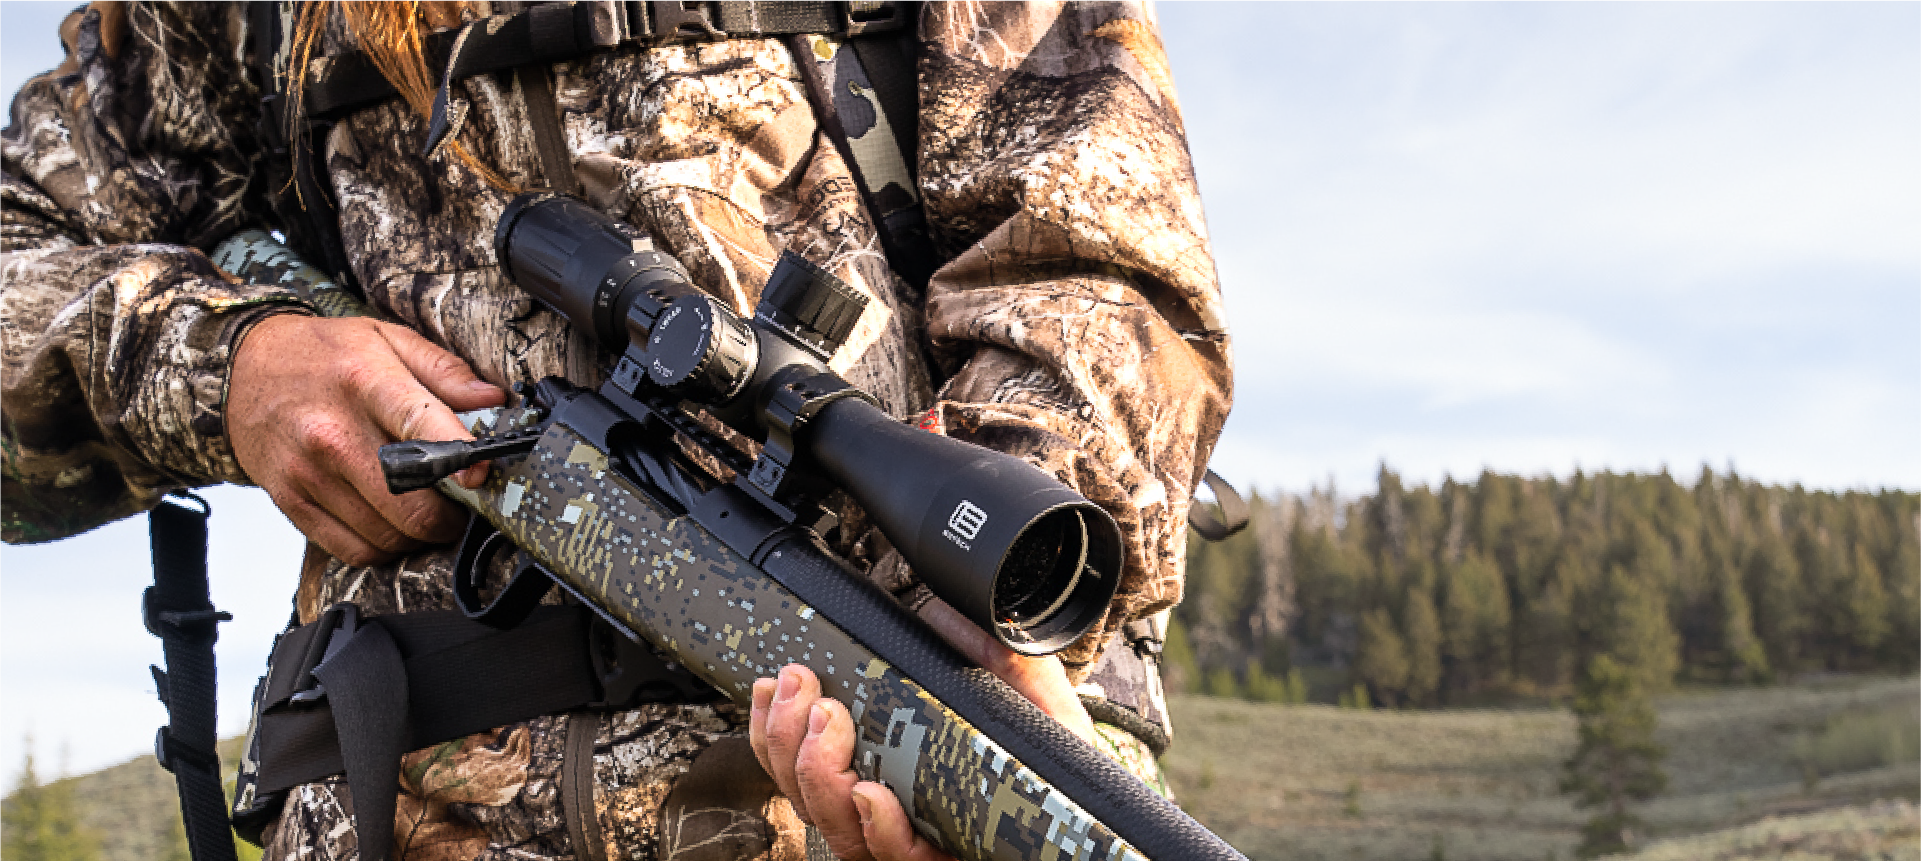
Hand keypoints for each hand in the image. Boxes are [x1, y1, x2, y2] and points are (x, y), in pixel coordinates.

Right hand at [228, 314, 505, 565]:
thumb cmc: (322, 354)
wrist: (242, 371)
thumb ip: (445, 371)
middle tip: (461, 502)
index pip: (420, 427)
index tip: (481, 473)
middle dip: (449, 513)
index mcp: (364, 382)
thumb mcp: (387, 339)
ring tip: (427, 508)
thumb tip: (493, 401)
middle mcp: (331, 432)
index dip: (459, 458)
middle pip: (409, 502)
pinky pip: (354, 550)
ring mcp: (308, 473)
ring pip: (387, 534)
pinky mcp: (291, 503)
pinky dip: (384, 546)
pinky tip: (392, 522)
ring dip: (419, 533)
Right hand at [748, 599, 1096, 860]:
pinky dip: (877, 825)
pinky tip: (869, 792)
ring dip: (817, 773)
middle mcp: (893, 818)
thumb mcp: (1026, 705)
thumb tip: (941, 610)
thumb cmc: (1062, 781)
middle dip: (785, 738)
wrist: (1107, 839)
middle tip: (800, 690)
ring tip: (829, 725)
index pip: (812, 759)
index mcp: (897, 776)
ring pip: (834, 826)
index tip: (774, 681)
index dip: (778, 727)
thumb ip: (990, 655)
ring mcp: (913, 849)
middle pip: (806, 792)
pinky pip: (895, 857)